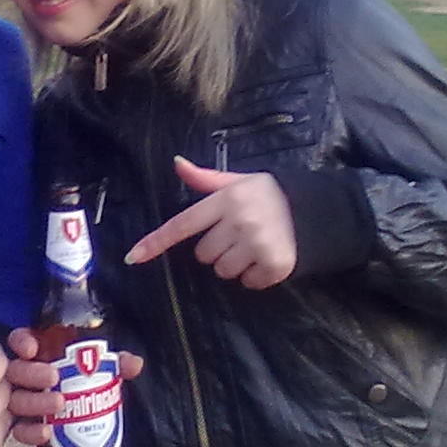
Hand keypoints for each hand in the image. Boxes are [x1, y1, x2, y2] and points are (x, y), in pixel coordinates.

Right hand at [2, 327, 143, 446]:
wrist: (81, 431)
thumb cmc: (84, 389)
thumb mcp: (99, 372)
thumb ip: (115, 364)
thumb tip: (134, 364)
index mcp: (37, 355)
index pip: (20, 341)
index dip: (22, 341)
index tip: (32, 348)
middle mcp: (21, 376)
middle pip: (17, 369)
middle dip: (32, 372)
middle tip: (53, 377)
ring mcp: (16, 402)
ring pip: (16, 400)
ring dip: (35, 402)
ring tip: (58, 404)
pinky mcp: (19, 428)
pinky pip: (19, 431)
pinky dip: (31, 433)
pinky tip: (47, 433)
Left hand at [123, 155, 296, 289]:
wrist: (315, 210)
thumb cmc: (268, 195)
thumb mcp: (238, 181)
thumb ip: (205, 178)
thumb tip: (177, 163)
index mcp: (225, 200)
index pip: (182, 224)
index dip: (155, 242)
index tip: (132, 258)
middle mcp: (239, 221)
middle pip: (203, 255)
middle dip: (216, 250)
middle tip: (238, 236)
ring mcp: (257, 244)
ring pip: (223, 271)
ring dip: (234, 265)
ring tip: (253, 247)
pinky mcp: (275, 264)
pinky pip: (248, 283)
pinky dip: (255, 277)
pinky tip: (266, 259)